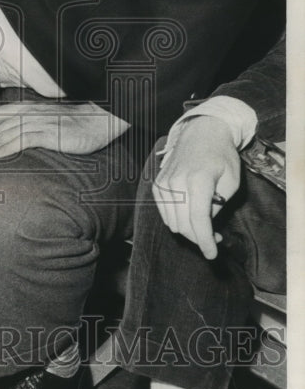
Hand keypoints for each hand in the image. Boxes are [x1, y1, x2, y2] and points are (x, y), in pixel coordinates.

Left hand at [0, 100, 128, 160]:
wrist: (97, 121)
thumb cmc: (72, 122)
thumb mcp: (45, 117)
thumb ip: (29, 123)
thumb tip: (12, 138)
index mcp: (26, 107)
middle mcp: (29, 113)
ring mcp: (39, 123)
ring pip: (7, 134)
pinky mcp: (50, 134)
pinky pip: (23, 140)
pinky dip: (8, 148)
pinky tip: (1, 157)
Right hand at [152, 114, 241, 258]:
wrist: (201, 132)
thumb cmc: (221, 156)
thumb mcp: (231, 181)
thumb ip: (218, 205)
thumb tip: (206, 224)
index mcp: (198, 180)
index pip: (198, 220)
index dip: (205, 242)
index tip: (212, 255)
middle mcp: (176, 182)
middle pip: (184, 225)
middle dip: (200, 238)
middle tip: (215, 238)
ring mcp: (163, 183)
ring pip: (172, 222)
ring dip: (188, 230)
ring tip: (204, 225)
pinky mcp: (157, 184)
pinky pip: (164, 213)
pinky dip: (177, 220)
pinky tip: (189, 215)